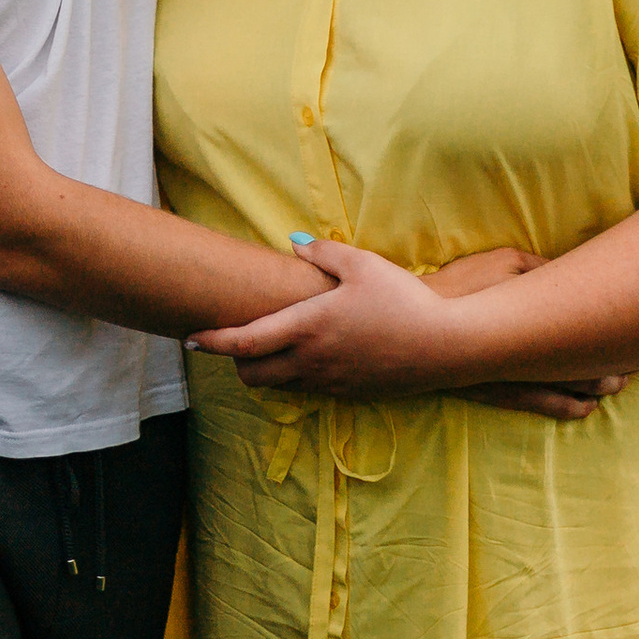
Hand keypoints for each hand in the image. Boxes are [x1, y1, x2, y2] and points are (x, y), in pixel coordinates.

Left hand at [194, 237, 477, 397]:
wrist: (448, 345)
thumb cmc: (403, 299)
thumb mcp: (363, 264)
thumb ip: (323, 254)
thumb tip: (294, 244)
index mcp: (307, 327)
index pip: (244, 342)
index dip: (213, 342)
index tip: (191, 339)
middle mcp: (312, 361)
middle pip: (253, 375)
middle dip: (236, 361)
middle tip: (238, 339)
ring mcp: (331, 383)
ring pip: (280, 386)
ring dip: (267, 370)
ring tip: (274, 345)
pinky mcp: (350, 394)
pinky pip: (309, 390)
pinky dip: (297, 376)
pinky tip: (314, 355)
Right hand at [419, 246, 630, 414]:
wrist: (417, 324)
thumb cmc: (462, 286)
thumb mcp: (505, 262)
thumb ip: (543, 270)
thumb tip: (573, 276)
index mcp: (541, 320)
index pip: (594, 332)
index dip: (623, 337)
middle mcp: (536, 356)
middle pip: (591, 366)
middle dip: (620, 365)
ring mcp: (519, 378)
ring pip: (574, 391)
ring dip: (601, 387)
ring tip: (620, 383)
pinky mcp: (502, 392)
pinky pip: (546, 406)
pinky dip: (571, 407)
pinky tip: (586, 408)